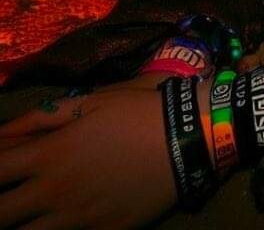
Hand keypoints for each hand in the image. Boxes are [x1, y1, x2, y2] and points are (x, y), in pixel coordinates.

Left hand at [0, 86, 180, 228]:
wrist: (190, 139)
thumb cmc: (139, 112)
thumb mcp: (93, 101)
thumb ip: (43, 118)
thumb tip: (3, 133)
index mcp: (49, 155)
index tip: (1, 165)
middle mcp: (53, 192)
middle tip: (9, 194)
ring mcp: (75, 220)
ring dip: (21, 222)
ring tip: (32, 209)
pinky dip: (56, 228)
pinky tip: (68, 213)